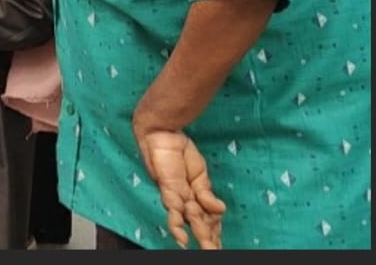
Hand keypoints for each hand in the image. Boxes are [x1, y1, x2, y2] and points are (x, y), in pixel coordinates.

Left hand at [133, 124, 225, 248]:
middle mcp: (186, 199)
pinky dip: (177, 225)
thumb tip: (220, 209)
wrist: (163, 133)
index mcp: (196, 196)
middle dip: (209, 239)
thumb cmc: (179, 151)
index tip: (220, 244)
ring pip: (189, 220)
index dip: (215, 231)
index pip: (208, 218)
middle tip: (214, 252)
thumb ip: (207, 194)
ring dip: (199, 235)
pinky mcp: (167, 189)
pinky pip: (172, 210)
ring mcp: (176, 196)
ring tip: (207, 249)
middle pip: (199, 223)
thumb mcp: (200, 174)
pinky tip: (182, 239)